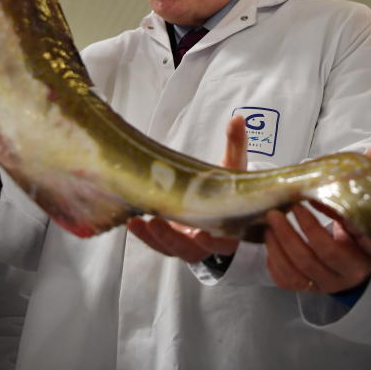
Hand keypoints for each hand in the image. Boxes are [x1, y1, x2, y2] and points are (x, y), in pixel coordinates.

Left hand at [128, 116, 247, 261]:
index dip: (214, 242)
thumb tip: (237, 118)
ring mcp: (187, 243)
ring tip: (138, 222)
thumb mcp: (233, 167)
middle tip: (157, 223)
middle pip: (190, 250)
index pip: (224, 243)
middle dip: (172, 239)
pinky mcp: (170, 240)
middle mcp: (207, 242)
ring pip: (170, 248)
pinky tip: (132, 222)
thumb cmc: (227, 186)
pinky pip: (157, 243)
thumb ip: (236, 146)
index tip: (202, 234)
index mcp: (229, 230)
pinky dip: (145, 235)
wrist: (219, 198)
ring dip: (154, 238)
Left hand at [264, 204, 370, 293]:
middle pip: (305, 262)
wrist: (357, 272)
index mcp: (353, 266)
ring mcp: (318, 288)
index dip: (310, 227)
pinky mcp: (304, 291)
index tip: (297, 206)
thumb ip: (338, 217)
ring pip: (291, 275)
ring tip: (268, 228)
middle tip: (274, 214)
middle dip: (286, 236)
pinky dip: (273, 263)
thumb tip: (312, 197)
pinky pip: (284, 282)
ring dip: (275, 249)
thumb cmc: (357, 245)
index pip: (329, 250)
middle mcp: (335, 281)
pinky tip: (270, 245)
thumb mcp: (355, 231)